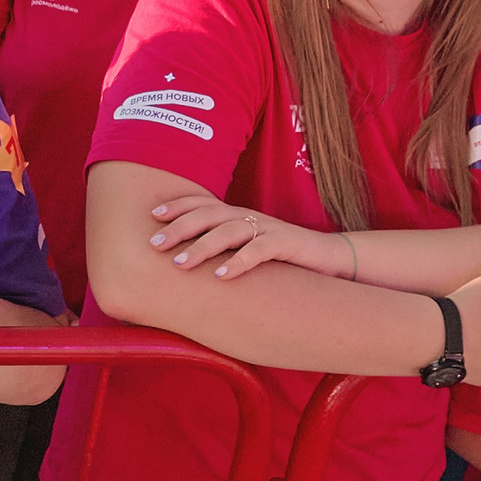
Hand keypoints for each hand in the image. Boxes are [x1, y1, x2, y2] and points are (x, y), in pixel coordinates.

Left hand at [147, 193, 350, 279]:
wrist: (328, 257)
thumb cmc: (280, 256)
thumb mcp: (247, 247)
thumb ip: (222, 247)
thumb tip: (184, 261)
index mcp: (237, 216)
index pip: (203, 204)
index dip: (178, 206)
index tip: (152, 216)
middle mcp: (248, 218)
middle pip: (208, 215)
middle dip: (179, 228)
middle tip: (155, 244)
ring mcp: (267, 229)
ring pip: (229, 232)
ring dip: (201, 247)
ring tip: (179, 264)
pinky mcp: (286, 244)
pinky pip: (259, 250)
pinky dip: (239, 262)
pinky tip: (221, 276)